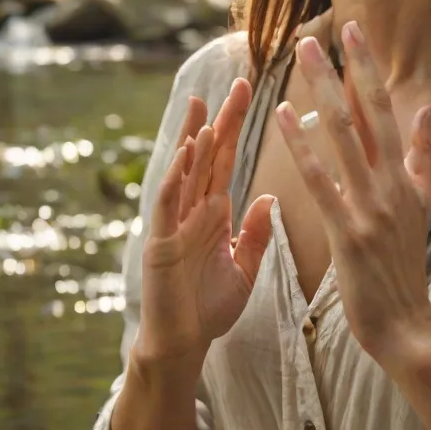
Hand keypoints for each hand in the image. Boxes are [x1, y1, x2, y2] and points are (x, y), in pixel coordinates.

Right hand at [134, 79, 274, 365]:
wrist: (185, 345)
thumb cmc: (210, 308)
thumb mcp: (245, 266)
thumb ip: (255, 232)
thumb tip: (270, 197)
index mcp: (212, 212)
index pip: (225, 159)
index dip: (235, 125)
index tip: (249, 91)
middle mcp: (192, 211)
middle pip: (207, 157)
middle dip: (220, 120)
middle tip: (238, 84)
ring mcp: (173, 225)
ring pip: (185, 175)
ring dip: (195, 141)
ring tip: (208, 110)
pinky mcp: (160, 245)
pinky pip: (167, 206)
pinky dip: (174, 179)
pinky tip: (183, 155)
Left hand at [276, 22, 430, 366]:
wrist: (406, 323)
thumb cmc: (408, 263)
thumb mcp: (424, 203)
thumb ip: (423, 154)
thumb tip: (428, 108)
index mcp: (406, 175)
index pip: (386, 109)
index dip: (367, 68)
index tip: (353, 30)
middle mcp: (391, 183)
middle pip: (364, 113)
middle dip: (340, 69)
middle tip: (315, 34)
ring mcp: (372, 206)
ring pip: (344, 136)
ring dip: (321, 92)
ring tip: (300, 58)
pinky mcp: (350, 231)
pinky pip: (321, 180)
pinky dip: (303, 145)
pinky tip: (284, 117)